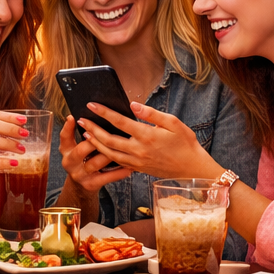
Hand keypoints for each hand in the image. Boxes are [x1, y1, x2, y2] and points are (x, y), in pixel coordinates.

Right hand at [60, 117, 130, 194]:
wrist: (82, 184)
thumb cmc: (84, 159)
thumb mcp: (77, 147)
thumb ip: (84, 134)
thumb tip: (95, 114)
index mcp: (66, 150)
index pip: (64, 137)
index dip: (68, 127)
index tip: (73, 117)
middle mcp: (70, 162)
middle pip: (81, 150)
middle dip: (94, 141)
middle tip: (106, 132)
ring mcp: (80, 174)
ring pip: (95, 163)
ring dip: (108, 155)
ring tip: (122, 148)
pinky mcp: (90, 184)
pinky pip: (106, 178)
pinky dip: (118, 172)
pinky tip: (129, 167)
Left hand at [75, 101, 222, 181]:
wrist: (192, 169)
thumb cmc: (185, 143)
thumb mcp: (173, 123)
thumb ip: (151, 114)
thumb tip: (132, 105)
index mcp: (147, 136)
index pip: (119, 121)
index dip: (103, 112)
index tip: (91, 104)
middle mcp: (139, 150)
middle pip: (108, 139)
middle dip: (92, 129)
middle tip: (81, 120)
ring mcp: (137, 162)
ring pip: (109, 153)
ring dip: (95, 143)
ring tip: (85, 134)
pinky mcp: (138, 169)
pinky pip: (117, 163)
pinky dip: (105, 155)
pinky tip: (99, 148)